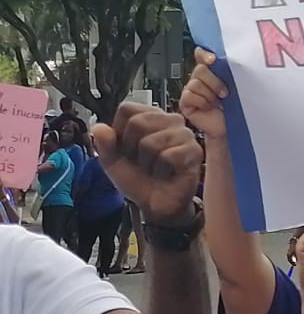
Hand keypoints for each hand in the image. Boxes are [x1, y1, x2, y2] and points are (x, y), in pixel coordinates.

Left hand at [94, 104, 201, 227]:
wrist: (157, 204)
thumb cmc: (139, 178)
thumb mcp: (113, 162)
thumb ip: (104, 144)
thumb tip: (98, 128)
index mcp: (150, 117)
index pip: (128, 109)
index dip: (120, 131)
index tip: (127, 147)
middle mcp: (170, 120)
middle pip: (138, 122)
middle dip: (133, 148)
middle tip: (142, 160)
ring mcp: (184, 134)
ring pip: (152, 142)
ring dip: (148, 162)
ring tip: (155, 167)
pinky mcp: (194, 151)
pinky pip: (168, 156)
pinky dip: (161, 170)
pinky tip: (167, 172)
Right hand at [179, 48, 227, 139]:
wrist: (230, 127)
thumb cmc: (236, 107)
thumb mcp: (235, 84)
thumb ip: (227, 69)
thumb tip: (218, 56)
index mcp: (212, 71)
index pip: (202, 55)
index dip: (205, 55)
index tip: (212, 59)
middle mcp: (200, 79)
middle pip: (200, 69)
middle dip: (214, 81)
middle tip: (224, 93)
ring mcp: (191, 91)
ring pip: (195, 83)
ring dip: (210, 93)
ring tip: (218, 102)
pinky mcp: (186, 103)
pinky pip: (190, 96)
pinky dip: (202, 102)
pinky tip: (208, 107)